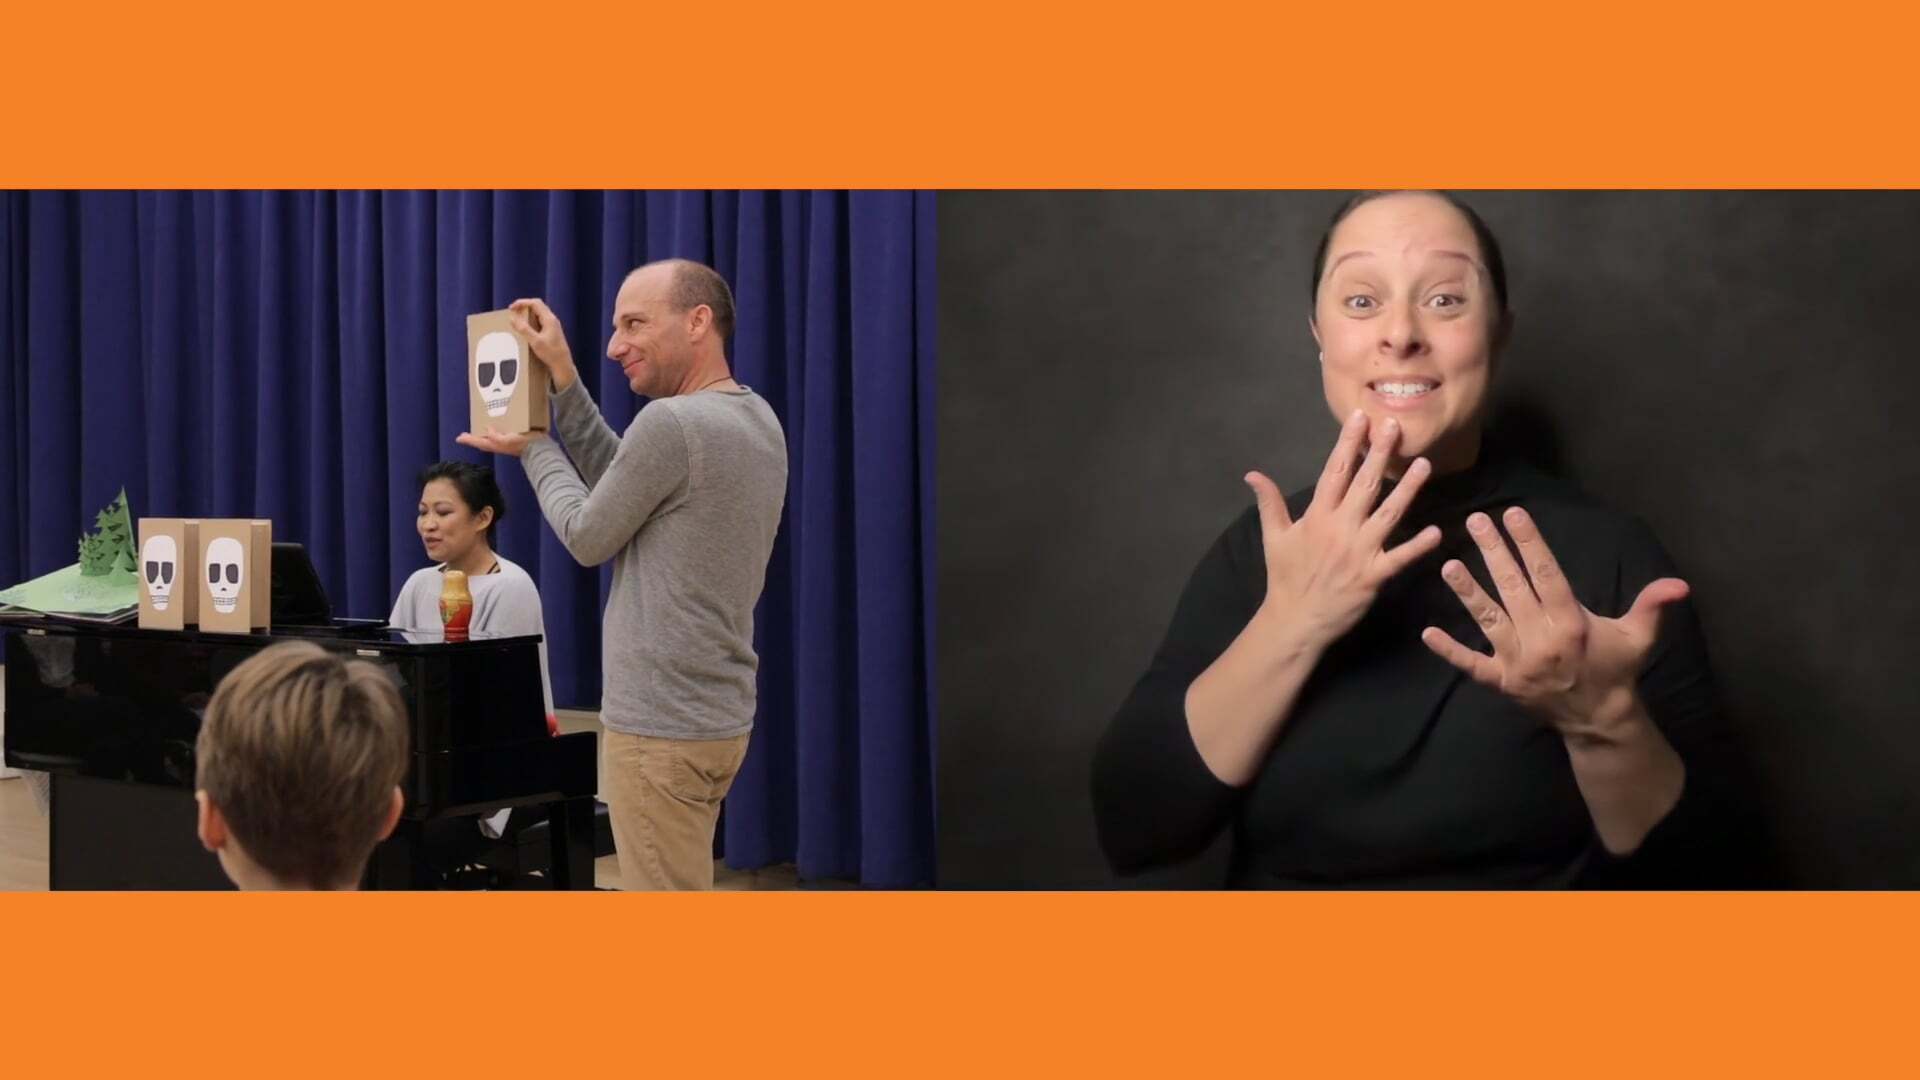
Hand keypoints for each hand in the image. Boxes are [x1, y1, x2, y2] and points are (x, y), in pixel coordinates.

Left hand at [456, 426, 541, 458]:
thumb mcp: (508, 440)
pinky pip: (498, 436)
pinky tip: (495, 428)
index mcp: (495, 444)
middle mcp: (498, 445)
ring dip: (481, 436)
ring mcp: (505, 444)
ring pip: (488, 440)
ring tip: (477, 432)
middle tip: (464, 435)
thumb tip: (487, 429)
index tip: (459, 438)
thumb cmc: (523, 444)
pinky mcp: (511, 441)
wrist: (538, 449)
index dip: (469, 440)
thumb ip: (496, 437)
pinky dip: (493, 433)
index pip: (478, 442)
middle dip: (473, 439)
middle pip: (481, 442)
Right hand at [507, 297, 577, 390]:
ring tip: (517, 319)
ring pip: (538, 313)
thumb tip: (513, 318)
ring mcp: (553, 326)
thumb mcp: (535, 341)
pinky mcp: (552, 332)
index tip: (512, 308)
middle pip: (537, 306)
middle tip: (513, 312)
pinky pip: (540, 321)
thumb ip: (523, 329)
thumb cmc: (551, 354)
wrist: (563, 365)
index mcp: (549, 319)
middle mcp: (552, 320)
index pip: (535, 303)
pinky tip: (526, 328)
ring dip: (527, 314)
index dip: (522, 302)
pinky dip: (531, 321)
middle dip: (524, 306)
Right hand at [1245, 409, 1443, 651]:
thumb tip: (1252, 474)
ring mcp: (1360, 552)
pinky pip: (1400, 558)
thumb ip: (1269, 502)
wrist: (1295, 620)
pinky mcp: (1374, 576)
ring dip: (1408, 489)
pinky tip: (1437, 531)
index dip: (1348, 443)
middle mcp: (1340, 528)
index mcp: (1317, 516)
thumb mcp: (1274, 537)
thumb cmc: (1286, 577)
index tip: (1360, 418)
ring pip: (1389, 514)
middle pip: (1365, 484)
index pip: (1334, 471)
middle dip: (1380, 453)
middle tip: (1395, 426)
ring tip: (1424, 464)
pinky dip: (1419, 546)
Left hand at [1421, 507, 1689, 742]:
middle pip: (1513, 588)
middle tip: (1475, 521)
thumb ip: (1652, 606)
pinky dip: (1450, 651)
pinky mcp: (1501, 682)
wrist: (1598, 720)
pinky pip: (1472, 664)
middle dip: (1493, 552)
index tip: (1513, 514)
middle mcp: (1541, 640)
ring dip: (1467, 592)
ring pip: (1488, 620)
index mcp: (1572, 623)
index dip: (1529, 543)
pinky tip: (1427, 634)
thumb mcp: (1638, 637)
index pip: (1547, 575)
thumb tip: (1680, 584)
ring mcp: (1517, 662)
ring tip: (1448, 564)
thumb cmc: (1615, 669)